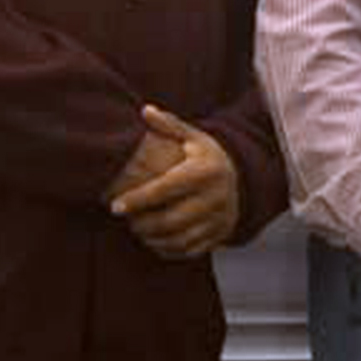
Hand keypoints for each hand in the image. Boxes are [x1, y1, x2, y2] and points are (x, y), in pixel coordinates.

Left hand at [108, 106, 238, 258]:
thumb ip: (170, 125)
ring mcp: (219, 219)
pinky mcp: (219, 235)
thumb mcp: (194, 137)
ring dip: (152, 239)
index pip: (165, 189)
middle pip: (170, 220)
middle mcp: (215, 197)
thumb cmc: (208, 157)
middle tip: (126, 220)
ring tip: (137, 230)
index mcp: (205, 171)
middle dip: (142, 224)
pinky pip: (189, 250)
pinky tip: (154, 240)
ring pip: (179, 239)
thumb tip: (145, 111)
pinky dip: (167, 249)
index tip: (115, 206)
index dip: (137, 199)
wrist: (245, 180)